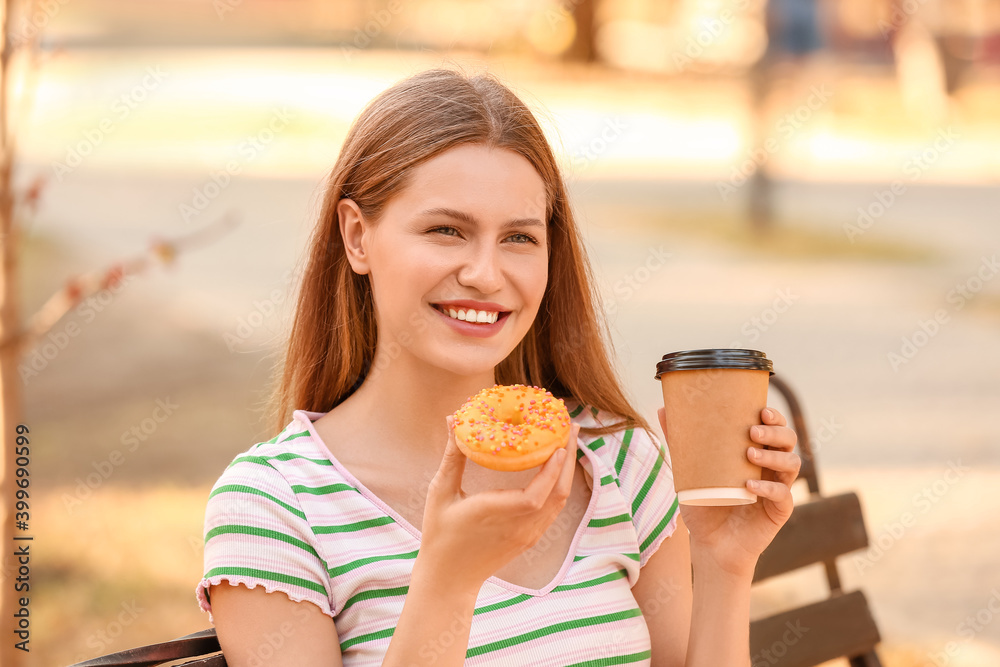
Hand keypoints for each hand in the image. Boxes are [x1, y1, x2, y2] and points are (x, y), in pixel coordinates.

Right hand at [416, 416, 579, 592]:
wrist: (449, 578)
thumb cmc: (440, 535)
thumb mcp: (440, 492)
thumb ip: (452, 456)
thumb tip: (452, 420)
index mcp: (497, 514)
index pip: (536, 495)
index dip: (552, 469)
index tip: (558, 442)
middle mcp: (520, 527)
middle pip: (558, 493)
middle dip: (568, 458)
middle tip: (570, 427)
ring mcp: (528, 534)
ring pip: (560, 501)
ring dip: (567, 471)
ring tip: (567, 441)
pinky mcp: (530, 537)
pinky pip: (553, 509)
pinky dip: (560, 485)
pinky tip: (557, 467)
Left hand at [657, 406, 800, 577]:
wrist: (710, 543)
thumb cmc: (703, 504)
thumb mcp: (688, 470)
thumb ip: (679, 441)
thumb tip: (663, 408)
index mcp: (757, 452)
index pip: (775, 427)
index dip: (774, 417)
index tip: (761, 410)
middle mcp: (772, 467)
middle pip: (788, 440)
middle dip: (775, 432)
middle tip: (752, 431)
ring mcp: (778, 488)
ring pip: (792, 464)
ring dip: (773, 455)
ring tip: (749, 454)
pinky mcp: (779, 511)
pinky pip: (784, 495)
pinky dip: (769, 487)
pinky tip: (750, 485)